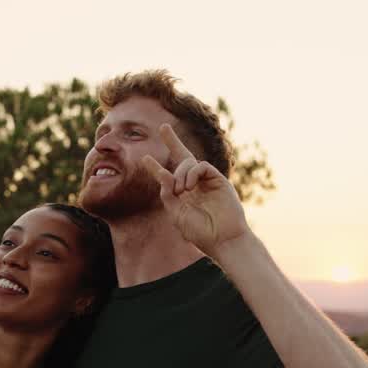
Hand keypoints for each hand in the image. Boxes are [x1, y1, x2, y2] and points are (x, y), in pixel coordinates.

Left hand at [140, 123, 248, 254]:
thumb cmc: (200, 233)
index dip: (156, 167)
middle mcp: (195, 185)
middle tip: (163, 127)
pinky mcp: (219, 180)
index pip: (169, 176)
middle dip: (172, 141)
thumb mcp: (177, 214)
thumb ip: (168, 195)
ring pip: (190, 163)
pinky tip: (189, 186)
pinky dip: (192, 173)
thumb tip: (163, 176)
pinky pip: (202, 166)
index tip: (145, 158)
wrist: (222, 240)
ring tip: (181, 190)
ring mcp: (207, 181)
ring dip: (180, 174)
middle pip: (183, 158)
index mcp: (183, 195)